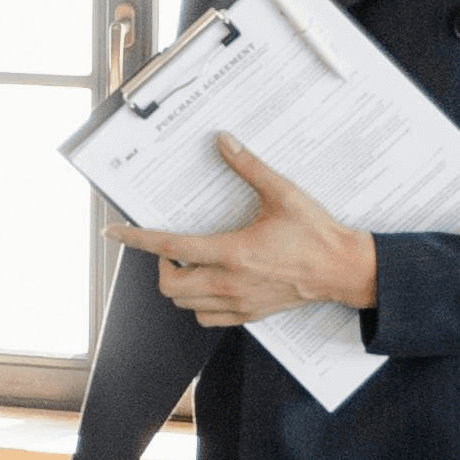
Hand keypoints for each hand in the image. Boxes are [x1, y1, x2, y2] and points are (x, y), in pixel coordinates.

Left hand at [106, 136, 379, 327]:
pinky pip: (208, 318)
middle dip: (160, 266)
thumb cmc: (316, 233)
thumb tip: (224, 141)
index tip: (114, 233)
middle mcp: (229, 282)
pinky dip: (198, 304)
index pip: (170, 248)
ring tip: (191, 263)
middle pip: (170, 285)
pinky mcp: (250, 315)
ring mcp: (239, 303)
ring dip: (178, 284)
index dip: (137, 240)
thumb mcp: (283, 193)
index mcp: (232, 252)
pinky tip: (210, 283)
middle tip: (172, 248)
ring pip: (185, 304)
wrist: (345, 270)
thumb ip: (250, 166)